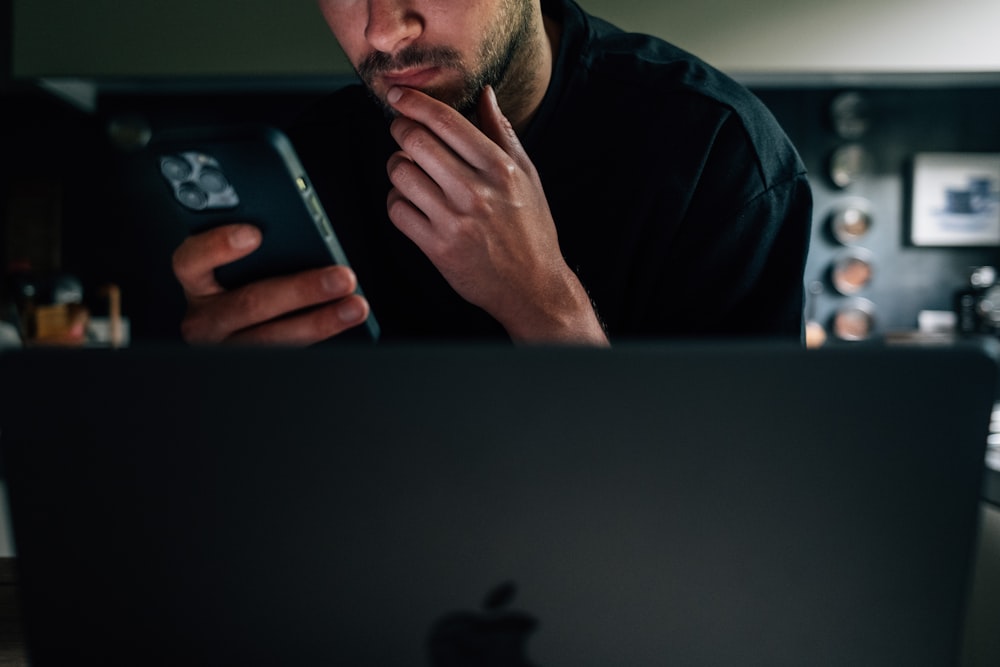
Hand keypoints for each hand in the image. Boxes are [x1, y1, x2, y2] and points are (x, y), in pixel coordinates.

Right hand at [171, 224, 369, 344]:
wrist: (242, 332)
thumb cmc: (249, 281)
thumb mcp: (245, 262)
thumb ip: (260, 244)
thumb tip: (302, 231)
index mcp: (197, 281)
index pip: (190, 260)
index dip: (218, 246)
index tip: (254, 234)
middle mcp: (204, 318)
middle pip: (249, 303)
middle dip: (301, 290)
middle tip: (342, 277)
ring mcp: (226, 347)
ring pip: (272, 338)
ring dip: (321, 321)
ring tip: (355, 306)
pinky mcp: (251, 365)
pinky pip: (287, 354)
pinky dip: (320, 338)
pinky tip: (344, 321)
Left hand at [385, 85, 607, 345]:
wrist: (533, 288)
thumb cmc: (531, 230)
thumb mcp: (528, 176)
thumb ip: (503, 133)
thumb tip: (486, 94)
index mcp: (500, 168)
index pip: (445, 121)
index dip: (414, 102)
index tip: (399, 94)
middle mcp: (476, 192)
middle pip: (415, 141)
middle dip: (400, 129)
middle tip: (401, 130)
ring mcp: (454, 221)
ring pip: (400, 174)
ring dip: (397, 166)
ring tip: (410, 169)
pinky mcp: (437, 247)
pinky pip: (396, 210)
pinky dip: (397, 200)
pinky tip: (411, 201)